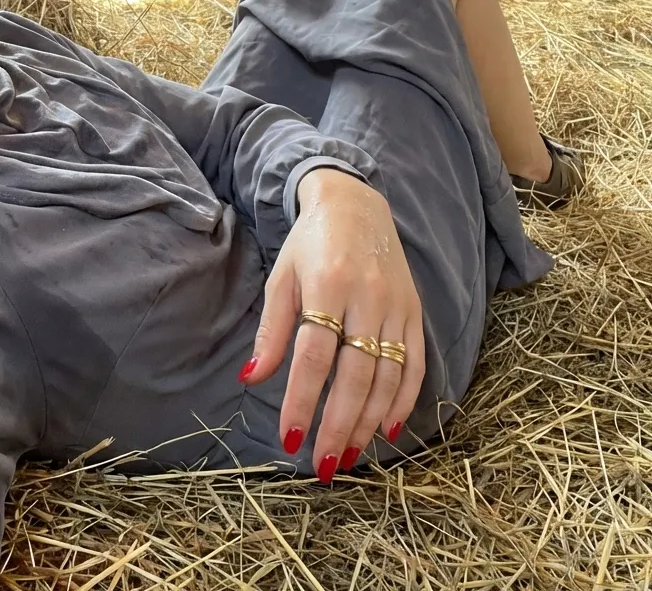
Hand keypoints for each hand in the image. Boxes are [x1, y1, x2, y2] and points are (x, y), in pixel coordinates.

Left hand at [239, 167, 424, 481]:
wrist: (356, 204)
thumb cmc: (310, 244)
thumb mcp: (282, 277)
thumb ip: (272, 330)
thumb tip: (252, 379)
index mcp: (327, 285)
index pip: (314, 356)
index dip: (302, 400)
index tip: (289, 438)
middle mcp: (367, 298)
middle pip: (356, 374)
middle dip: (339, 423)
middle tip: (324, 463)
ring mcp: (396, 306)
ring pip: (388, 376)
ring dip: (369, 421)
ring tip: (349, 454)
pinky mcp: (415, 312)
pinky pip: (415, 364)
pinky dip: (404, 400)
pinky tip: (388, 428)